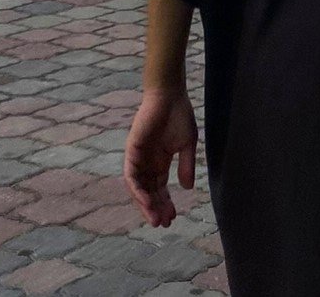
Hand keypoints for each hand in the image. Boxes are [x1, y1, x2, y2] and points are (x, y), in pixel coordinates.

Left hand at [124, 87, 197, 227]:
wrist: (169, 95)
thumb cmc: (179, 115)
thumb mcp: (187, 144)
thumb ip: (186, 165)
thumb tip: (187, 188)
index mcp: (161, 161)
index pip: (160, 188)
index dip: (165, 203)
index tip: (173, 217)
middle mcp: (148, 163)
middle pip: (149, 192)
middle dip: (156, 208)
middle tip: (163, 224)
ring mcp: (139, 158)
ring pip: (139, 188)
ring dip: (146, 204)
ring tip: (155, 218)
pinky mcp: (132, 152)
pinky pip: (132, 176)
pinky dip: (138, 190)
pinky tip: (147, 201)